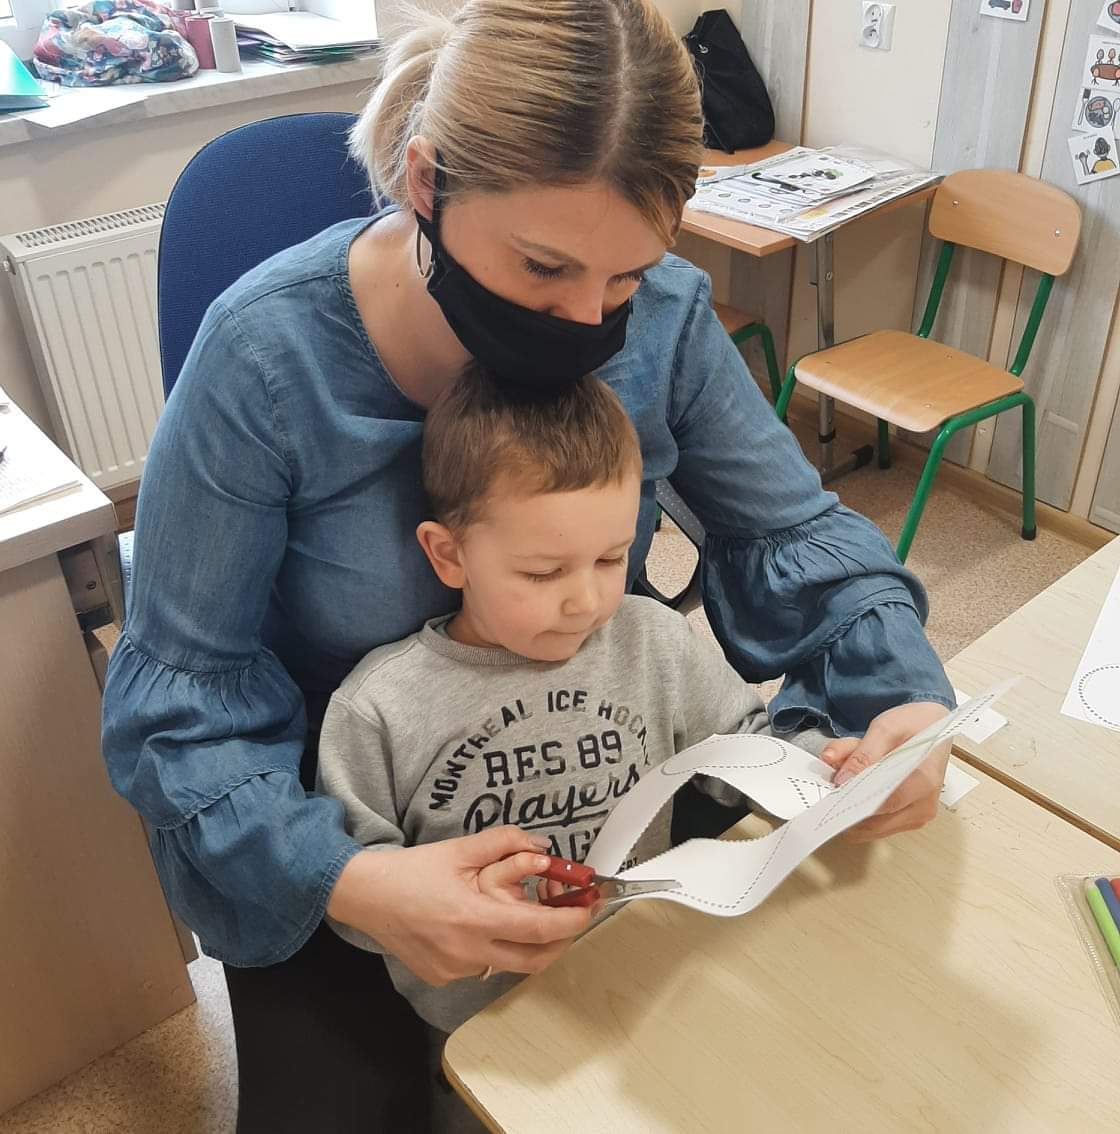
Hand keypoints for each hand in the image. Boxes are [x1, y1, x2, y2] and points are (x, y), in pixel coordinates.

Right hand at [326, 826, 591, 985]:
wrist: (367, 896)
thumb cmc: (414, 869)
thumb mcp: (461, 849)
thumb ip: (506, 844)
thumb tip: (544, 847)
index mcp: (475, 918)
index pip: (539, 929)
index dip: (571, 921)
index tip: (590, 907)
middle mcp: (468, 952)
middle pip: (535, 960)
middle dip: (561, 941)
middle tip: (571, 917)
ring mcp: (455, 970)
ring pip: (507, 962)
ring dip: (524, 942)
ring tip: (522, 913)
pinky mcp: (443, 977)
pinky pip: (481, 966)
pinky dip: (493, 948)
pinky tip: (481, 926)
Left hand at [819, 701, 950, 842]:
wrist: (935, 727)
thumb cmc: (913, 725)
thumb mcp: (885, 728)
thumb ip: (862, 754)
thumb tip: (842, 780)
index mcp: (924, 781)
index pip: (884, 803)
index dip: (853, 802)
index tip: (830, 792)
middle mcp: (924, 805)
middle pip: (874, 822)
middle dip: (846, 804)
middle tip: (830, 782)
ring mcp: (917, 816)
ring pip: (870, 827)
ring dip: (851, 806)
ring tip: (846, 778)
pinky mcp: (908, 819)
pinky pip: (876, 823)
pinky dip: (859, 808)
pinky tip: (857, 786)